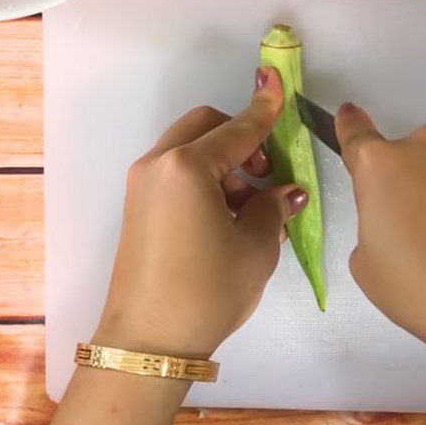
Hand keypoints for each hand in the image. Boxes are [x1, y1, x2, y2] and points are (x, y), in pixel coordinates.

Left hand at [93, 67, 307, 358]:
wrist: (147, 344)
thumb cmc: (208, 290)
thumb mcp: (256, 247)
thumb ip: (274, 207)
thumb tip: (287, 191)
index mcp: (187, 166)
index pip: (237, 129)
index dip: (265, 109)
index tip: (277, 81)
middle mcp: (159, 165)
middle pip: (205, 126)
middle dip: (240, 136)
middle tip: (266, 171)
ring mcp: (143, 185)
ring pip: (189, 149)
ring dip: (223, 160)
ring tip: (250, 203)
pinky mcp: (138, 207)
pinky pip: (176, 173)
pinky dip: (204, 177)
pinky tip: (226, 215)